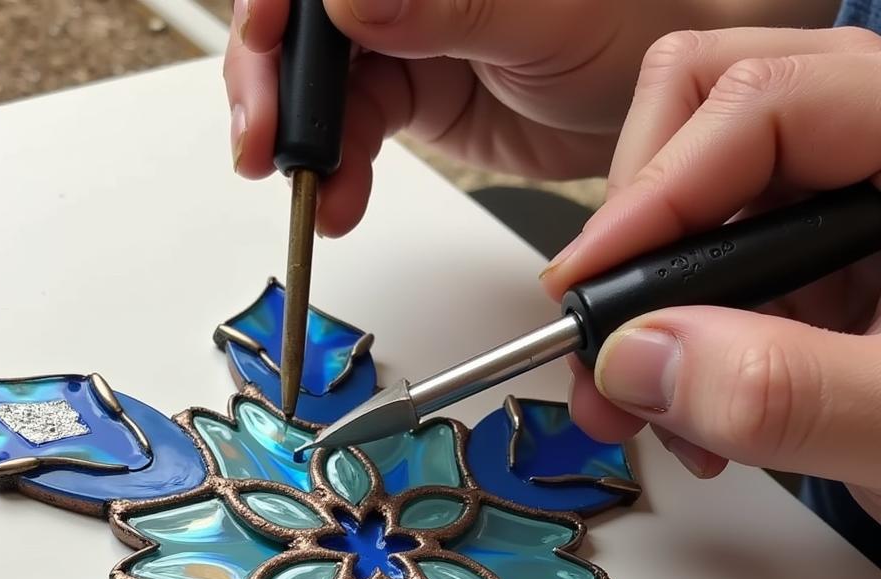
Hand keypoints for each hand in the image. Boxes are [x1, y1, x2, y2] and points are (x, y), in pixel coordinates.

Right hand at [224, 0, 757, 235]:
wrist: (669, 102)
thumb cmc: (639, 17)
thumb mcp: (543, 9)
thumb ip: (441, 5)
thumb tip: (350, 1)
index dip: (276, 14)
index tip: (268, 60)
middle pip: (299, 27)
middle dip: (273, 89)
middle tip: (267, 149)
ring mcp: (401, 37)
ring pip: (317, 86)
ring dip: (304, 146)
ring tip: (313, 194)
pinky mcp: (412, 94)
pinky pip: (352, 132)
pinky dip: (338, 172)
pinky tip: (340, 201)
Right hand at [542, 26, 880, 523]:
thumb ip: (789, 391)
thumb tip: (640, 358)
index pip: (769, 102)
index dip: (655, 187)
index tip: (587, 285)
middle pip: (714, 122)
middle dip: (637, 242)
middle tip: (603, 338)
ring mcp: (854, 209)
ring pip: (702, 203)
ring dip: (647, 306)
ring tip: (642, 405)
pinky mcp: (828, 265)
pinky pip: (717, 271)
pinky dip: (680, 343)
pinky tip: (688, 412)